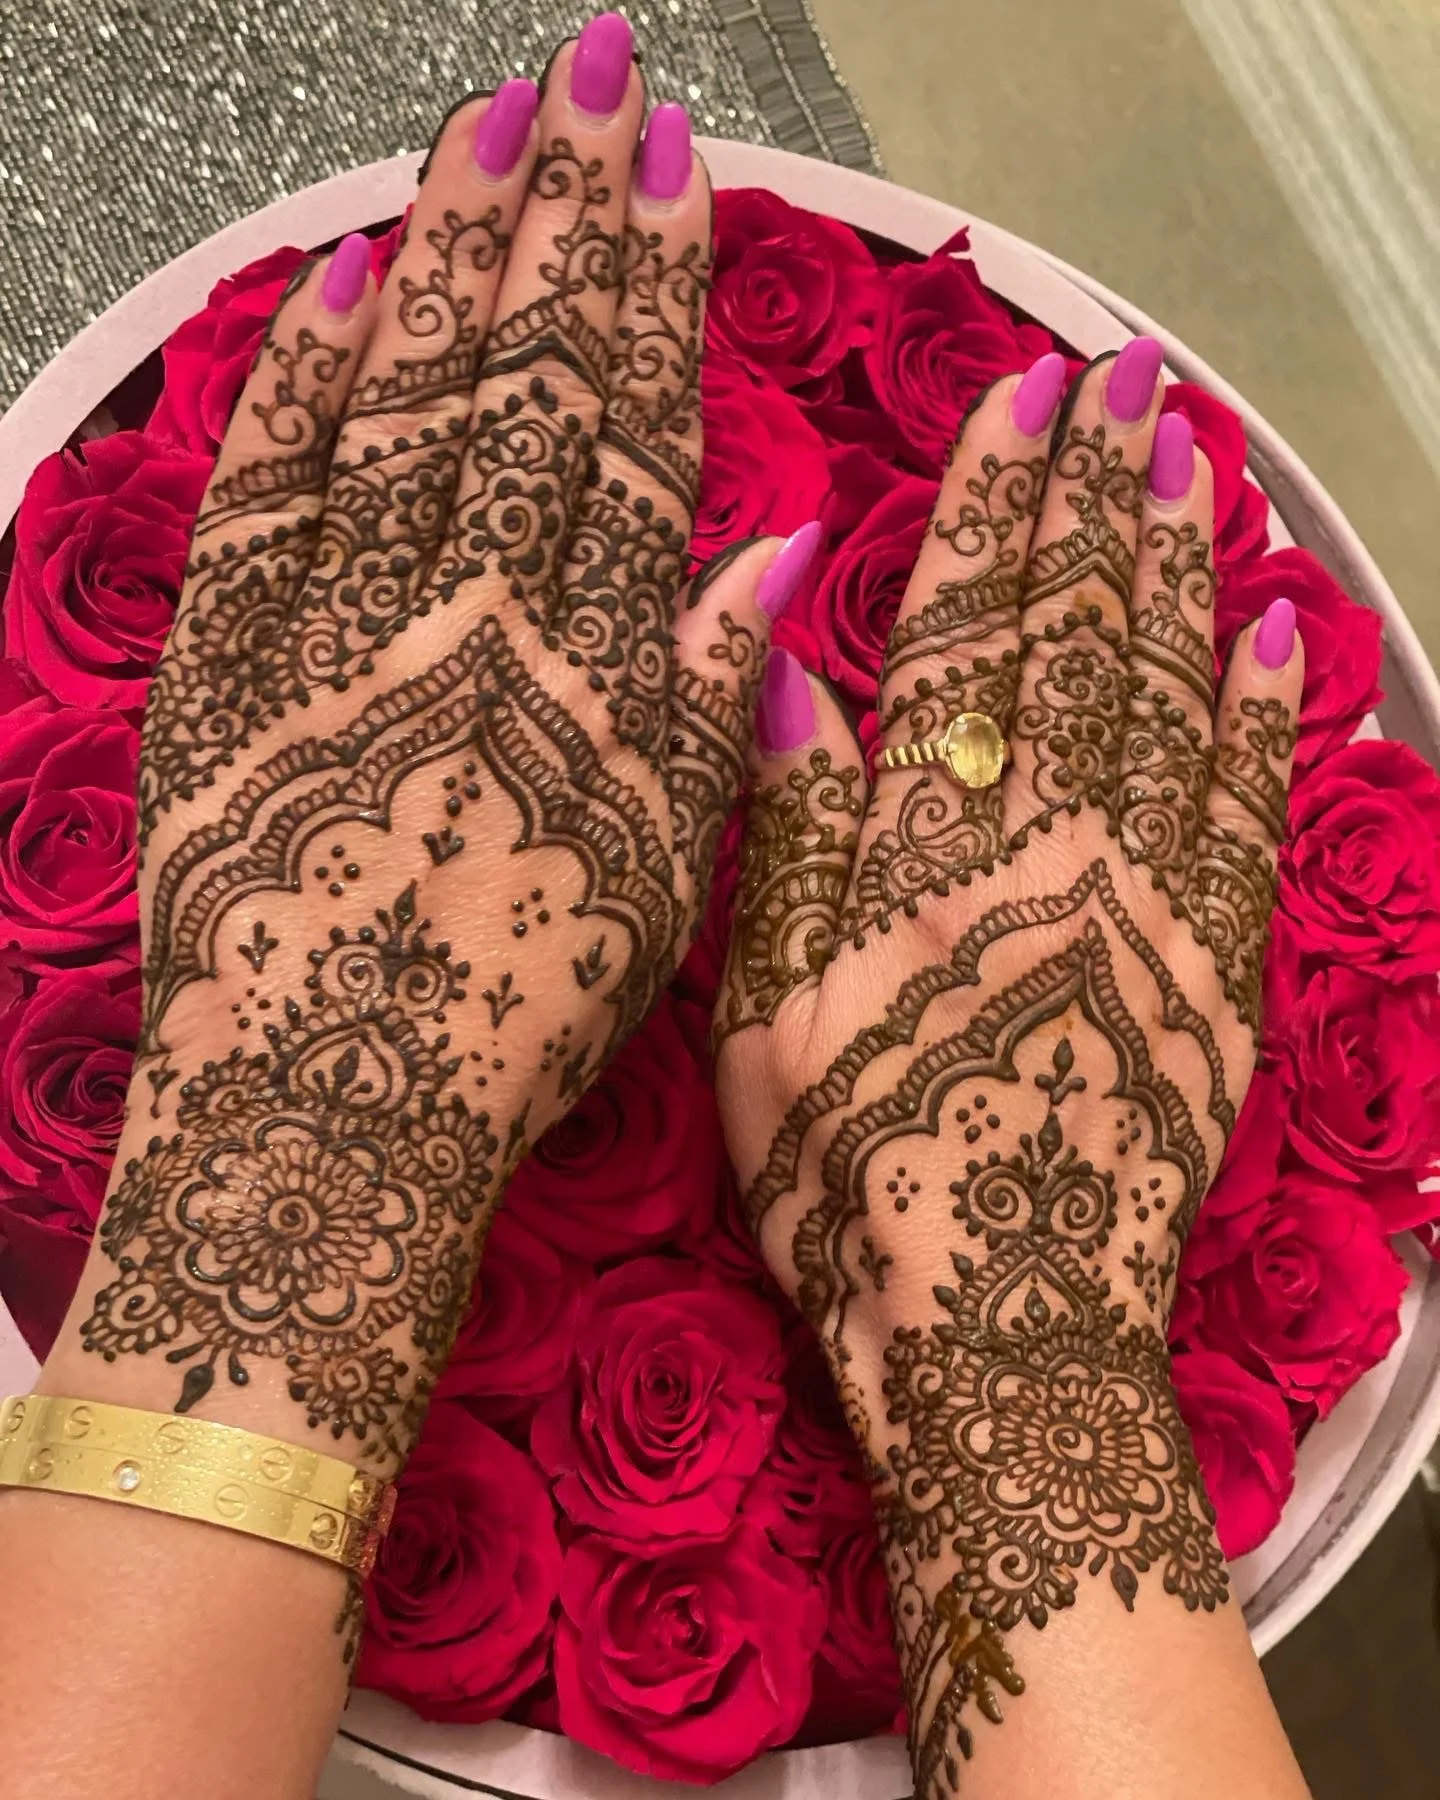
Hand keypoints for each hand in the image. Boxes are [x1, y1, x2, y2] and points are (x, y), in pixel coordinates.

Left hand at [45, 34, 779, 1477]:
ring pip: (401, 408)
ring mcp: (332, 630)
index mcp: (581, 669)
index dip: (651, 294)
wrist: (332, 1113)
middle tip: (588, 80)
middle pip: (519, 383)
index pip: (626, 435)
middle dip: (560, 219)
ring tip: (485, 128)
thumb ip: (712, 702)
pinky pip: (267, 495)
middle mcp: (463, 618)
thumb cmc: (516, 1014)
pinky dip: (305, 385)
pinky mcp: (225, 665)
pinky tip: (342, 282)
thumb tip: (770, 550)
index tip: (672, 173)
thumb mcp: (662, 880)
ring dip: (445, 257)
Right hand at [714, 343, 1303, 1790]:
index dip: (997, 511)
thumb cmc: (854, 1179)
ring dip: (1186, 573)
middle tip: (1133, 384)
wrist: (1005, 1332)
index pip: (972, 638)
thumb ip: (787, 836)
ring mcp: (1154, 904)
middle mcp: (1058, 848)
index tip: (1026, 398)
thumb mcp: (763, 1016)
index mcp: (935, 849)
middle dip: (1105, 498)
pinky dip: (1267, 722)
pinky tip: (1277, 639)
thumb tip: (790, 670)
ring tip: (1195, 465)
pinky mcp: (1217, 971)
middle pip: (1086, 642)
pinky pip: (1250, 820)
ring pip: (1176, 703)